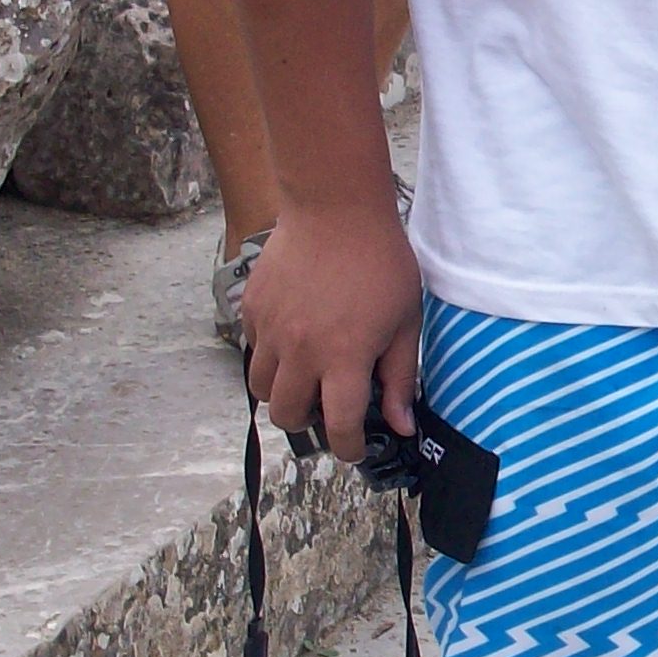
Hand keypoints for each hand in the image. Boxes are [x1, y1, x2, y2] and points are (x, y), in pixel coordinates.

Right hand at [240, 198, 421, 457]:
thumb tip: (401, 425)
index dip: (348, 448)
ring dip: (284, 393)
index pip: (338, 427)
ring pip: (261, 390)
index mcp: (344, 357)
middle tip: (328, 406)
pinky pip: (253, 351)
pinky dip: (270, 356)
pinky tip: (294, 337)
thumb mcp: (405, 322)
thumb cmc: (380, 261)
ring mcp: (270, 330)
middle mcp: (301, 350)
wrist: (335, 208)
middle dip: (309, 423)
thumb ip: (399, 378)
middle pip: (288, 417)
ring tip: (307, 374)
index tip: (354, 447)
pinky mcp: (252, 308)